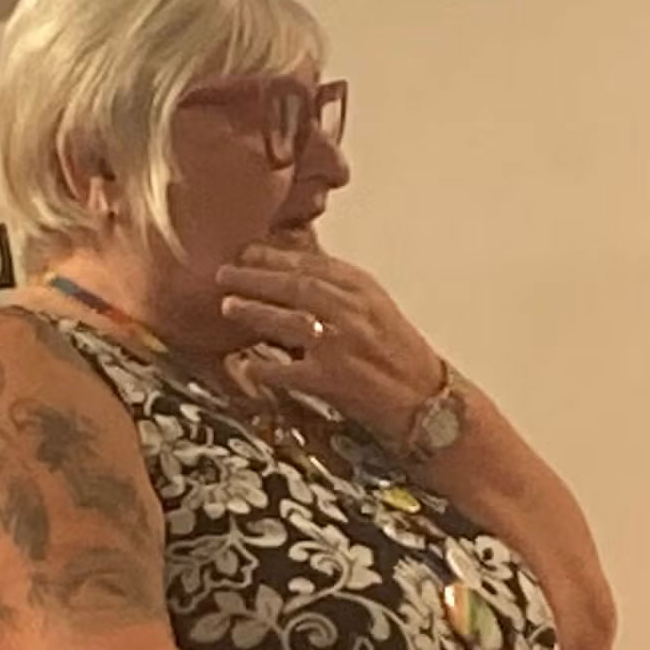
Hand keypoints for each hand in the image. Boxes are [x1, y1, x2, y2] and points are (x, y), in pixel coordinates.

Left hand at [216, 233, 445, 436]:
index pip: (313, 264)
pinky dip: (265, 369)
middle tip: (224, 274)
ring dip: (255, 312)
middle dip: (256, 277)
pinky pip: (288, 371)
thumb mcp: (374, 308)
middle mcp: (352, 312)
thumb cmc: (398, 353)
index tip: (247, 251)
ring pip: (289, 321)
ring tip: (228, 306)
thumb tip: (292, 272)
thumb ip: (339, 289)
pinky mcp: (333, 380)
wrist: (425, 398)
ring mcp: (341, 345)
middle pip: (296, 286)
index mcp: (363, 290)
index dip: (276, 256)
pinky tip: (246, 366)